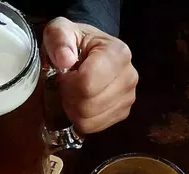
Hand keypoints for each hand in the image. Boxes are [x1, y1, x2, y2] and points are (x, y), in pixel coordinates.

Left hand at [43, 17, 137, 132]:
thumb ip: (59, 39)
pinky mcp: (123, 113)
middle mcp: (129, 77)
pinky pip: (95, 127)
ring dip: (74, 110)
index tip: (64, 74)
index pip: (87, 83)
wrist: (92, 51)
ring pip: (90, 119)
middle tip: (66, 86)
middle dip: (70, 98)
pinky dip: (82, 119)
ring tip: (74, 93)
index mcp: (118, 54)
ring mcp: (129, 98)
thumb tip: (64, 59)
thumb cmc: (76, 42)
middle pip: (89, 105)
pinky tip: (81, 103)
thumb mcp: (61, 30)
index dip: (68, 83)